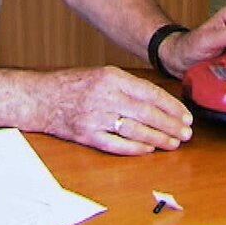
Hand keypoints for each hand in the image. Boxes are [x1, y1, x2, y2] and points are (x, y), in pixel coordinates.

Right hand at [38, 66, 193, 155]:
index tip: (186, 116)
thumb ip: (128, 86)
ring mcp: (95, 117)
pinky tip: (148, 149)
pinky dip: (134, 148)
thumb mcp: (101, 74)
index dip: (172, 107)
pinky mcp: (86, 135)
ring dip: (157, 138)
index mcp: (112, 77)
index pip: (150, 93)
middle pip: (147, 113)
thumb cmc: (72, 85)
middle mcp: (105, 96)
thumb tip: (159, 102)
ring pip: (135, 130)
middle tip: (186, 133)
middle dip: (170, 125)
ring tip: (173, 143)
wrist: (39, 97)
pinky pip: (116, 144)